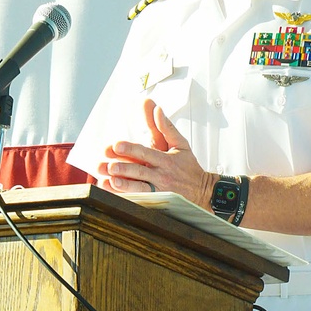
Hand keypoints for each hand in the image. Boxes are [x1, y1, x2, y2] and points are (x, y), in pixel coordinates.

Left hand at [98, 100, 214, 206]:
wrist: (202, 190)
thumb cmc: (189, 166)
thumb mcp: (181, 144)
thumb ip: (167, 127)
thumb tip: (157, 110)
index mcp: (165, 160)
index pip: (146, 153)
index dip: (131, 150)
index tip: (117, 145)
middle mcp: (161, 175)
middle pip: (140, 171)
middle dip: (124, 168)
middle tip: (109, 166)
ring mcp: (158, 189)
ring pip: (139, 188)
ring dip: (125, 185)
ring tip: (111, 181)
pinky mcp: (156, 200)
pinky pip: (140, 199)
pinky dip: (127, 196)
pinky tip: (115, 193)